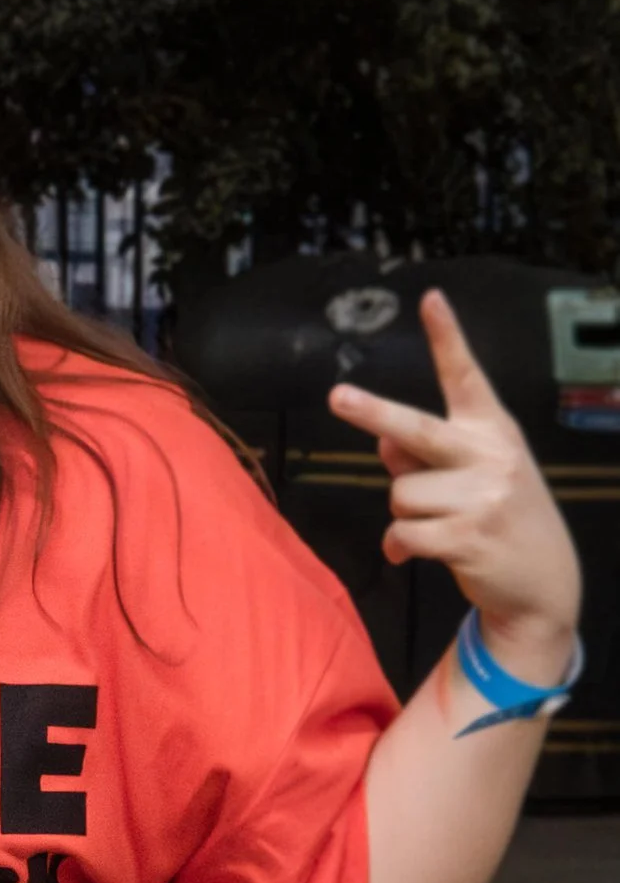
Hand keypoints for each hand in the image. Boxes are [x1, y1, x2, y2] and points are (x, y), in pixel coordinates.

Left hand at [329, 290, 581, 682]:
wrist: (546, 583)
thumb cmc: (495, 515)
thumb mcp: (472, 475)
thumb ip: (424, 453)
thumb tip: (383, 443)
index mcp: (492, 430)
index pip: (466, 377)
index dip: (447, 337)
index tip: (430, 298)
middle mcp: (491, 456)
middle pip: (416, 430)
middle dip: (374, 414)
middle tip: (337, 396)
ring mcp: (483, 498)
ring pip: (399, 493)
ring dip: (405, 513)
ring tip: (440, 524)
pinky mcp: (468, 538)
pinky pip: (402, 532)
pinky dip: (401, 545)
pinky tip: (424, 551)